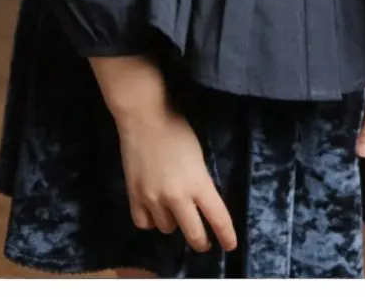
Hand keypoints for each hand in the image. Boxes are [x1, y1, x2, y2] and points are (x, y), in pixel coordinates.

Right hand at [115, 104, 238, 254]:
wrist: (144, 117)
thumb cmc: (177, 128)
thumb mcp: (198, 156)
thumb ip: (200, 182)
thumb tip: (200, 201)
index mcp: (198, 183)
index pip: (218, 218)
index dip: (227, 236)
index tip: (230, 246)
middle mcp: (177, 197)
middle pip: (194, 234)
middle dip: (202, 241)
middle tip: (204, 241)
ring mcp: (153, 198)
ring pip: (167, 229)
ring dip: (174, 223)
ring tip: (174, 211)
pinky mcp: (134, 196)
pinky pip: (144, 223)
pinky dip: (151, 221)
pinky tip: (154, 211)